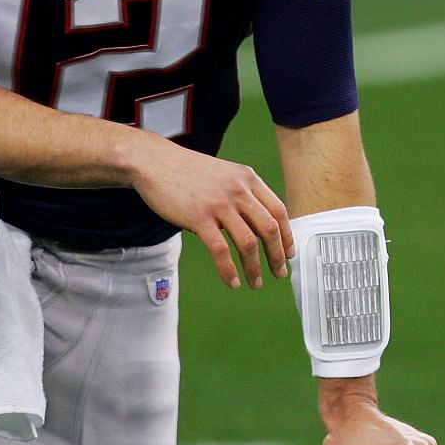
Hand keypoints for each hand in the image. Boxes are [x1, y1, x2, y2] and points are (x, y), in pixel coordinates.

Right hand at [129, 136, 291, 287]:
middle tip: (279, 273)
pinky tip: (233, 281)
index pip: (278, 210)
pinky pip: (221, 250)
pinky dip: (229, 270)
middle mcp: (238, 190)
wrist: (155, 162)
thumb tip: (259, 226)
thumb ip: (243, 194)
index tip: (288, 253)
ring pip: (248, 242)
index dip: (287, 235)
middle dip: (277, 255)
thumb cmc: (189, 172)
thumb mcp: (225, 175)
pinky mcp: (199, 217)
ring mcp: (219, 204)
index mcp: (248, 179)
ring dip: (255, 268)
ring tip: (255, 282)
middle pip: (269, 229)